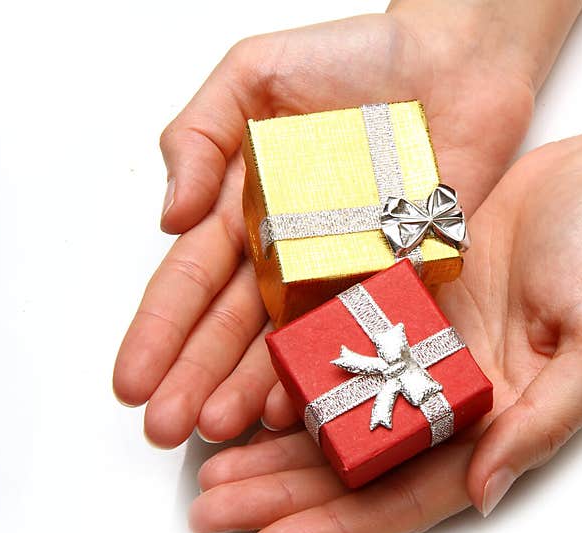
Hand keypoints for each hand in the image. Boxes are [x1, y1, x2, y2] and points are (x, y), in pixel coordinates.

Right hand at [112, 8, 548, 445]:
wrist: (451, 58)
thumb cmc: (353, 58)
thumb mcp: (253, 75)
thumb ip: (200, 136)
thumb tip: (169, 216)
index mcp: (250, 212)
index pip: (192, 283)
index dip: (159, 333)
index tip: (130, 382)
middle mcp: (293, 253)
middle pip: (235, 327)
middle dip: (196, 377)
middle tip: (166, 426)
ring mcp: (346, 269)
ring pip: (292, 340)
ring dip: (253, 386)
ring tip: (221, 426)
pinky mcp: (402, 274)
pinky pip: (364, 326)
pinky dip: (334, 362)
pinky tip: (300, 400)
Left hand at [189, 134, 581, 532]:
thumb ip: (545, 420)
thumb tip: (483, 490)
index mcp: (494, 420)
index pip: (405, 493)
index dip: (334, 527)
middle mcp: (448, 395)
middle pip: (354, 463)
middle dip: (280, 494)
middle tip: (208, 508)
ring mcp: (419, 348)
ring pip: (333, 411)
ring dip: (271, 444)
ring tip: (206, 466)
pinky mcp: (399, 299)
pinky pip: (336, 344)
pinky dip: (289, 373)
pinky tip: (243, 390)